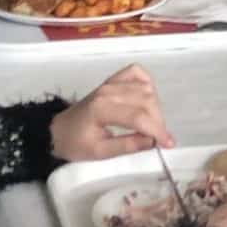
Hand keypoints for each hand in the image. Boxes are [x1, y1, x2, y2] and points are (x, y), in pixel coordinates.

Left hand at [51, 64, 173, 162]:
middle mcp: (109, 90)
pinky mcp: (114, 79)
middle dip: (157, 121)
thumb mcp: (99, 152)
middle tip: (156, 139)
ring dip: (155, 107)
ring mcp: (112, 82)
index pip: (138, 116)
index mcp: (102, 108)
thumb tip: (153, 142)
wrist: (58, 130)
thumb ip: (127, 146)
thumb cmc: (76, 144)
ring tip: (150, 125)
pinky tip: (147, 100)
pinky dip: (147, 85)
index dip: (157, 130)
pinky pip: (138, 74)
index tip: (168, 144)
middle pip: (146, 101)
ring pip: (146, 89)